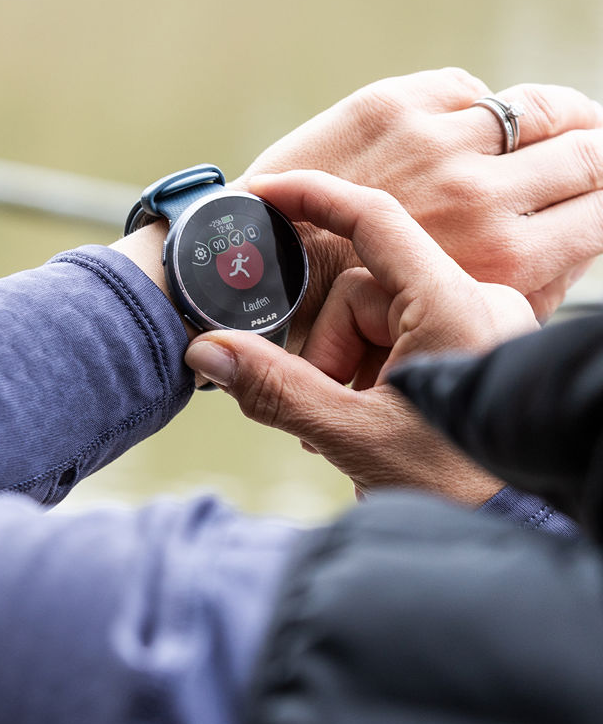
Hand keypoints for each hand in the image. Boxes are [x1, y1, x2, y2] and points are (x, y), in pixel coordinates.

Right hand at [184, 171, 540, 503]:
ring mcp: (475, 326)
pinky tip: (372, 420)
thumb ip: (275, 389)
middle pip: (361, 291)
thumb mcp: (354, 435)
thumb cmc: (458, 490)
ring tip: (354, 427)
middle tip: (328, 410)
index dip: (314, 197)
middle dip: (328, 350)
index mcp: (454, 306)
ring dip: (347, 367)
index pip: (375, 221)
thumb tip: (206, 351)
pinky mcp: (469, 349)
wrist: (515, 533)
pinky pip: (400, 337)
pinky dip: (371, 373)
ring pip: (375, 317)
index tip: (265, 190)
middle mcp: (474, 303)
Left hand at [238, 68, 602, 339]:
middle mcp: (481, 196)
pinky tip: (475, 122)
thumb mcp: (448, 326)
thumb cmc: (342, 314)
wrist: (252, 269)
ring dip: (557, 115)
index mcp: (503, 259)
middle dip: (596, 150)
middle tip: (591, 151)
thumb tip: (573, 250)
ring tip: (558, 124)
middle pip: (589, 150)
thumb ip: (521, 289)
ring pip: (538, 108)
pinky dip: (478, 106)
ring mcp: (437, 144)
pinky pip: (468, 89)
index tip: (602, 191)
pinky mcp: (391, 107)